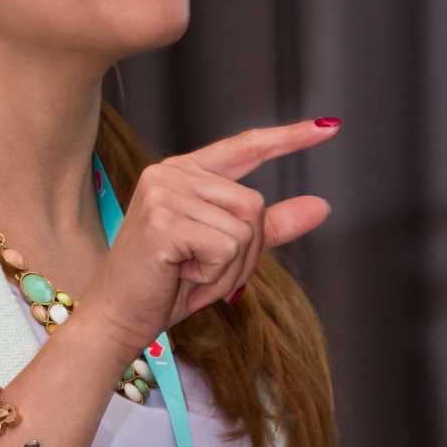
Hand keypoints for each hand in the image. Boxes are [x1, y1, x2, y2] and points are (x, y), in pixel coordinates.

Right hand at [78, 119, 336, 354]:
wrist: (118, 318)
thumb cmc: (165, 285)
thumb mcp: (227, 253)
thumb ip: (269, 226)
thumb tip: (321, 205)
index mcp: (184, 173)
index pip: (245, 148)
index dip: (288, 138)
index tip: (329, 128)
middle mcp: (171, 173)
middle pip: (254, 205)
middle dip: (245, 254)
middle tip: (203, 273)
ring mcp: (164, 193)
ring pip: (244, 229)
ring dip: (229, 269)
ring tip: (189, 275)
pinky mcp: (163, 220)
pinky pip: (226, 247)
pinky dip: (214, 275)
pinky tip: (180, 275)